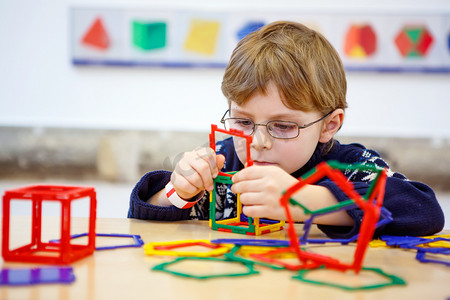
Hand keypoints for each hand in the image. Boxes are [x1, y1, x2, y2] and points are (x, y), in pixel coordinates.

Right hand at [171, 147, 224, 199]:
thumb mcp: (210, 169)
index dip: (214, 166)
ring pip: (195, 178)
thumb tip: (221, 158)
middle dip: (209, 179)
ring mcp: (180, 166)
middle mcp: (188, 156)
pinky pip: (187, 185)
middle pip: (203, 167)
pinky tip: (194, 188)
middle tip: (210, 185)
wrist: (186, 184)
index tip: (215, 175)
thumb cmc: (200, 174)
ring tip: (201, 186)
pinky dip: (193, 190)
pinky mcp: (174, 177)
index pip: (209, 154)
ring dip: (201, 185)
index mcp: (198, 152)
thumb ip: (217, 164)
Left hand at [232, 165, 353, 225]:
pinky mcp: (268, 211)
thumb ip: (260, 172)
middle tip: (236, 189)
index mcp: (270, 172)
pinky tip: (252, 207)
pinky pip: (249, 210)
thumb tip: (242, 173)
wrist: (305, 201)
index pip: (247, 173)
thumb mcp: (277, 173)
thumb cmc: (289, 187)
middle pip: (242, 185)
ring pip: (244, 198)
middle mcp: (268, 184)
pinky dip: (248, 209)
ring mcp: (268, 198)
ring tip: (248, 198)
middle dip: (236, 188)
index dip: (237, 176)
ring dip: (244, 199)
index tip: (234, 179)